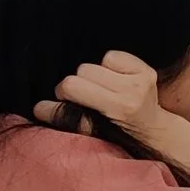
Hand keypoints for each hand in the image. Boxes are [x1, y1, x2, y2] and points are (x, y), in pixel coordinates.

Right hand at [34, 51, 181, 147]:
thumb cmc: (115, 134)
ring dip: (93, 76)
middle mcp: (134, 90)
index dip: (62, 94)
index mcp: (119, 107)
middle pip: (82, 71)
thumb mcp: (88, 131)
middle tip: (84, 99)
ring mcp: (143, 78)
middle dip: (77, 85)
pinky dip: (107, 66)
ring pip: (95, 62)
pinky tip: (113, 81)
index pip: (72, 86)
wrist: (151, 132)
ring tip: (102, 91)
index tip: (65, 103)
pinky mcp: (147, 70)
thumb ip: (63, 117)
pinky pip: (112, 56)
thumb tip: (37, 108)